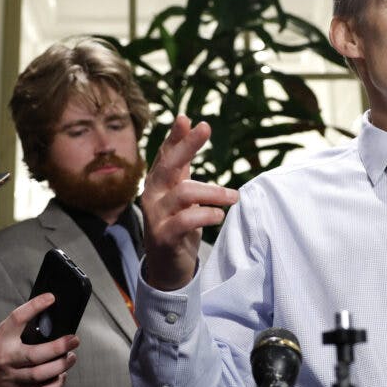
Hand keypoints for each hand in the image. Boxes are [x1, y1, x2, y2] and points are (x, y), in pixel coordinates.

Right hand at [0, 294, 78, 386]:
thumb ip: (18, 330)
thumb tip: (47, 317)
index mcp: (0, 340)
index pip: (16, 319)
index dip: (34, 307)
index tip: (50, 298)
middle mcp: (6, 359)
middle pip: (34, 355)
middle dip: (58, 347)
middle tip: (73, 340)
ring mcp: (13, 378)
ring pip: (40, 374)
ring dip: (61, 365)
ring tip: (71, 357)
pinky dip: (56, 385)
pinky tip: (62, 375)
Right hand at [139, 115, 237, 289]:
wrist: (167, 267)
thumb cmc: (178, 225)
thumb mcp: (181, 194)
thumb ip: (183, 166)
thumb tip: (190, 129)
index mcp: (159, 183)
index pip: (165, 155)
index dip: (175, 137)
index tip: (186, 119)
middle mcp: (153, 195)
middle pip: (168, 165)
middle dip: (186, 145)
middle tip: (205, 127)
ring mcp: (156, 216)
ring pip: (183, 193)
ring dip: (213, 192)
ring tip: (234, 196)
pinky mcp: (163, 237)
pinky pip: (185, 221)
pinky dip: (206, 215)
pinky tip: (219, 215)